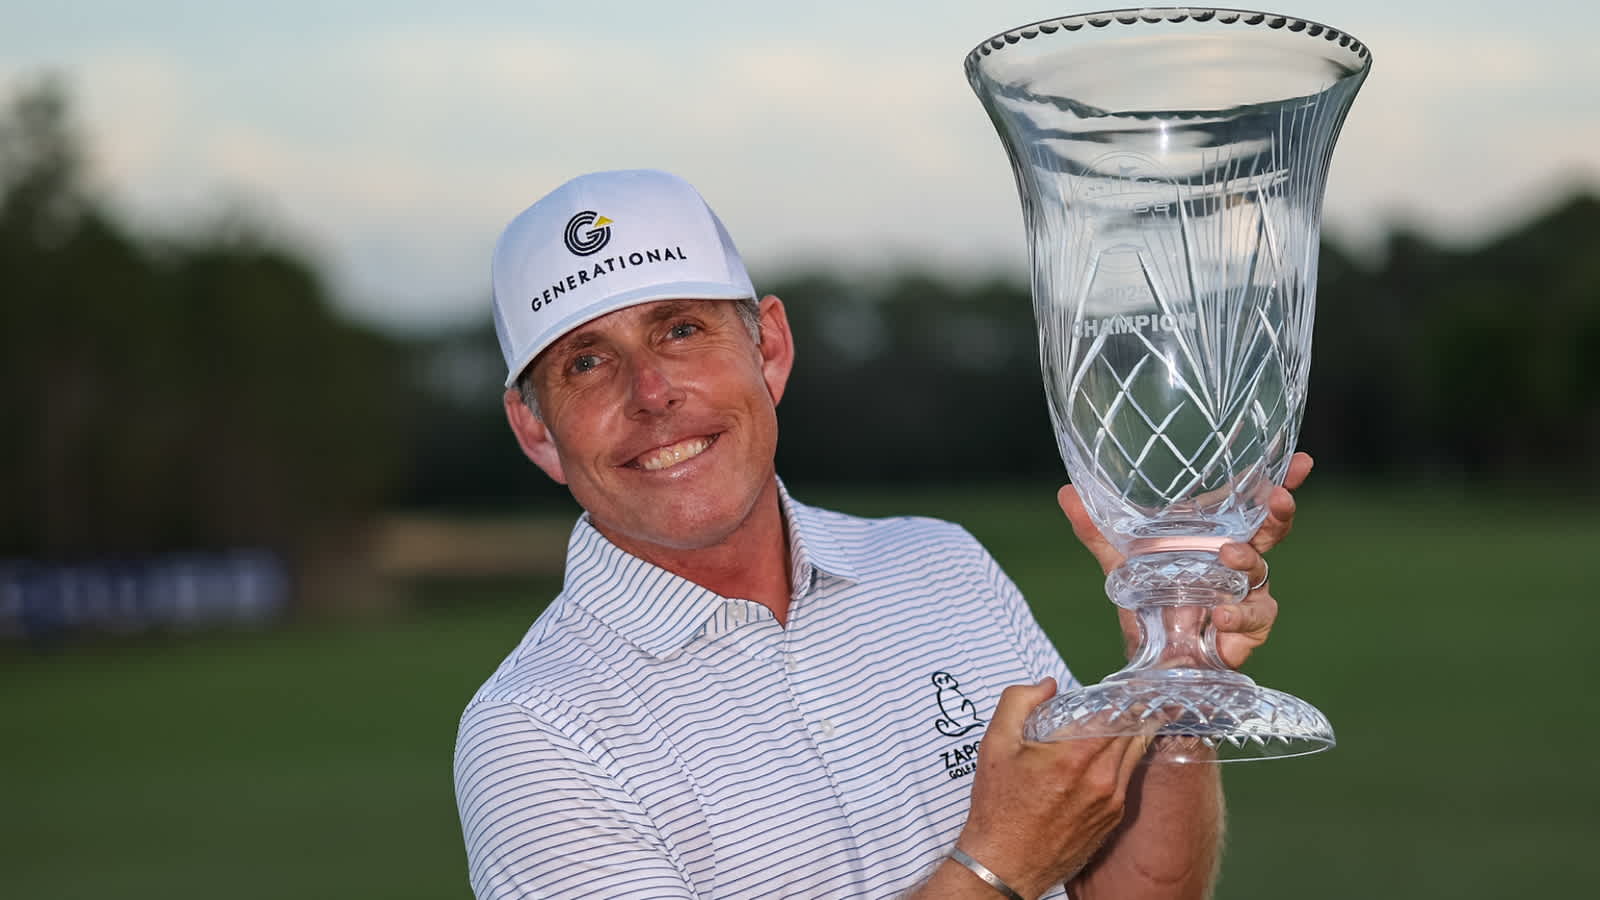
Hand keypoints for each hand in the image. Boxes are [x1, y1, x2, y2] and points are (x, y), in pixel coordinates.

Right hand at [953, 678, 1155, 898]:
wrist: (1005, 863)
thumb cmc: (999, 809)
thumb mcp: (996, 745)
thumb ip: (1019, 702)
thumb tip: (1047, 685)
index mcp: (1075, 756)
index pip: (1118, 713)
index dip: (1122, 695)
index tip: (1123, 685)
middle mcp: (1101, 780)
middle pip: (1134, 732)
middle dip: (1134, 711)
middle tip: (1134, 696)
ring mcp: (1111, 802)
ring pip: (1135, 756)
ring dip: (1133, 735)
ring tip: (1128, 719)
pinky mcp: (1112, 819)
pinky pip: (1127, 780)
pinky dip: (1123, 762)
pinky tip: (1109, 755)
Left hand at [1057, 451, 1314, 668]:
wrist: (1147, 660)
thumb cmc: (1148, 601)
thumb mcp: (1119, 562)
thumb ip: (1096, 530)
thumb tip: (1066, 491)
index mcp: (1216, 541)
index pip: (1253, 507)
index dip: (1281, 483)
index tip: (1303, 462)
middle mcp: (1236, 566)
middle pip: (1272, 536)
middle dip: (1279, 515)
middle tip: (1277, 500)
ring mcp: (1243, 599)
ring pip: (1263, 580)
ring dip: (1249, 569)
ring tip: (1228, 561)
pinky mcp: (1242, 634)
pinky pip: (1253, 624)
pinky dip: (1238, 621)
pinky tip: (1220, 620)